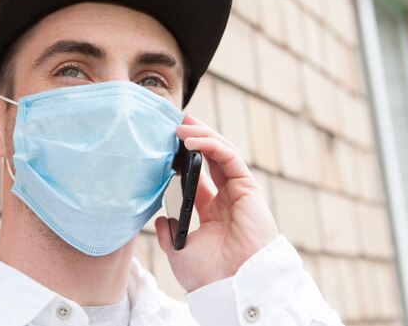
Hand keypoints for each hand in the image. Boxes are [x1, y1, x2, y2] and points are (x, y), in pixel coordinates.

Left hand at [155, 113, 278, 291]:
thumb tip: (159, 219)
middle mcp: (227, 199)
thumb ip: (169, 232)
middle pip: (210, 158)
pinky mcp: (248, 188)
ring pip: (220, 152)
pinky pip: (229, 158)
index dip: (182, 158)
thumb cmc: (209, 275)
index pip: (198, 176)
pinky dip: (210, 145)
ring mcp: (238, 192)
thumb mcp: (179, 251)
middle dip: (193, 137)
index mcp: (213, 213)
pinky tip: (191, 140)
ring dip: (200, 135)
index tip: (165, 144)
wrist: (230, 286)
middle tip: (174, 121)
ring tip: (179, 125)